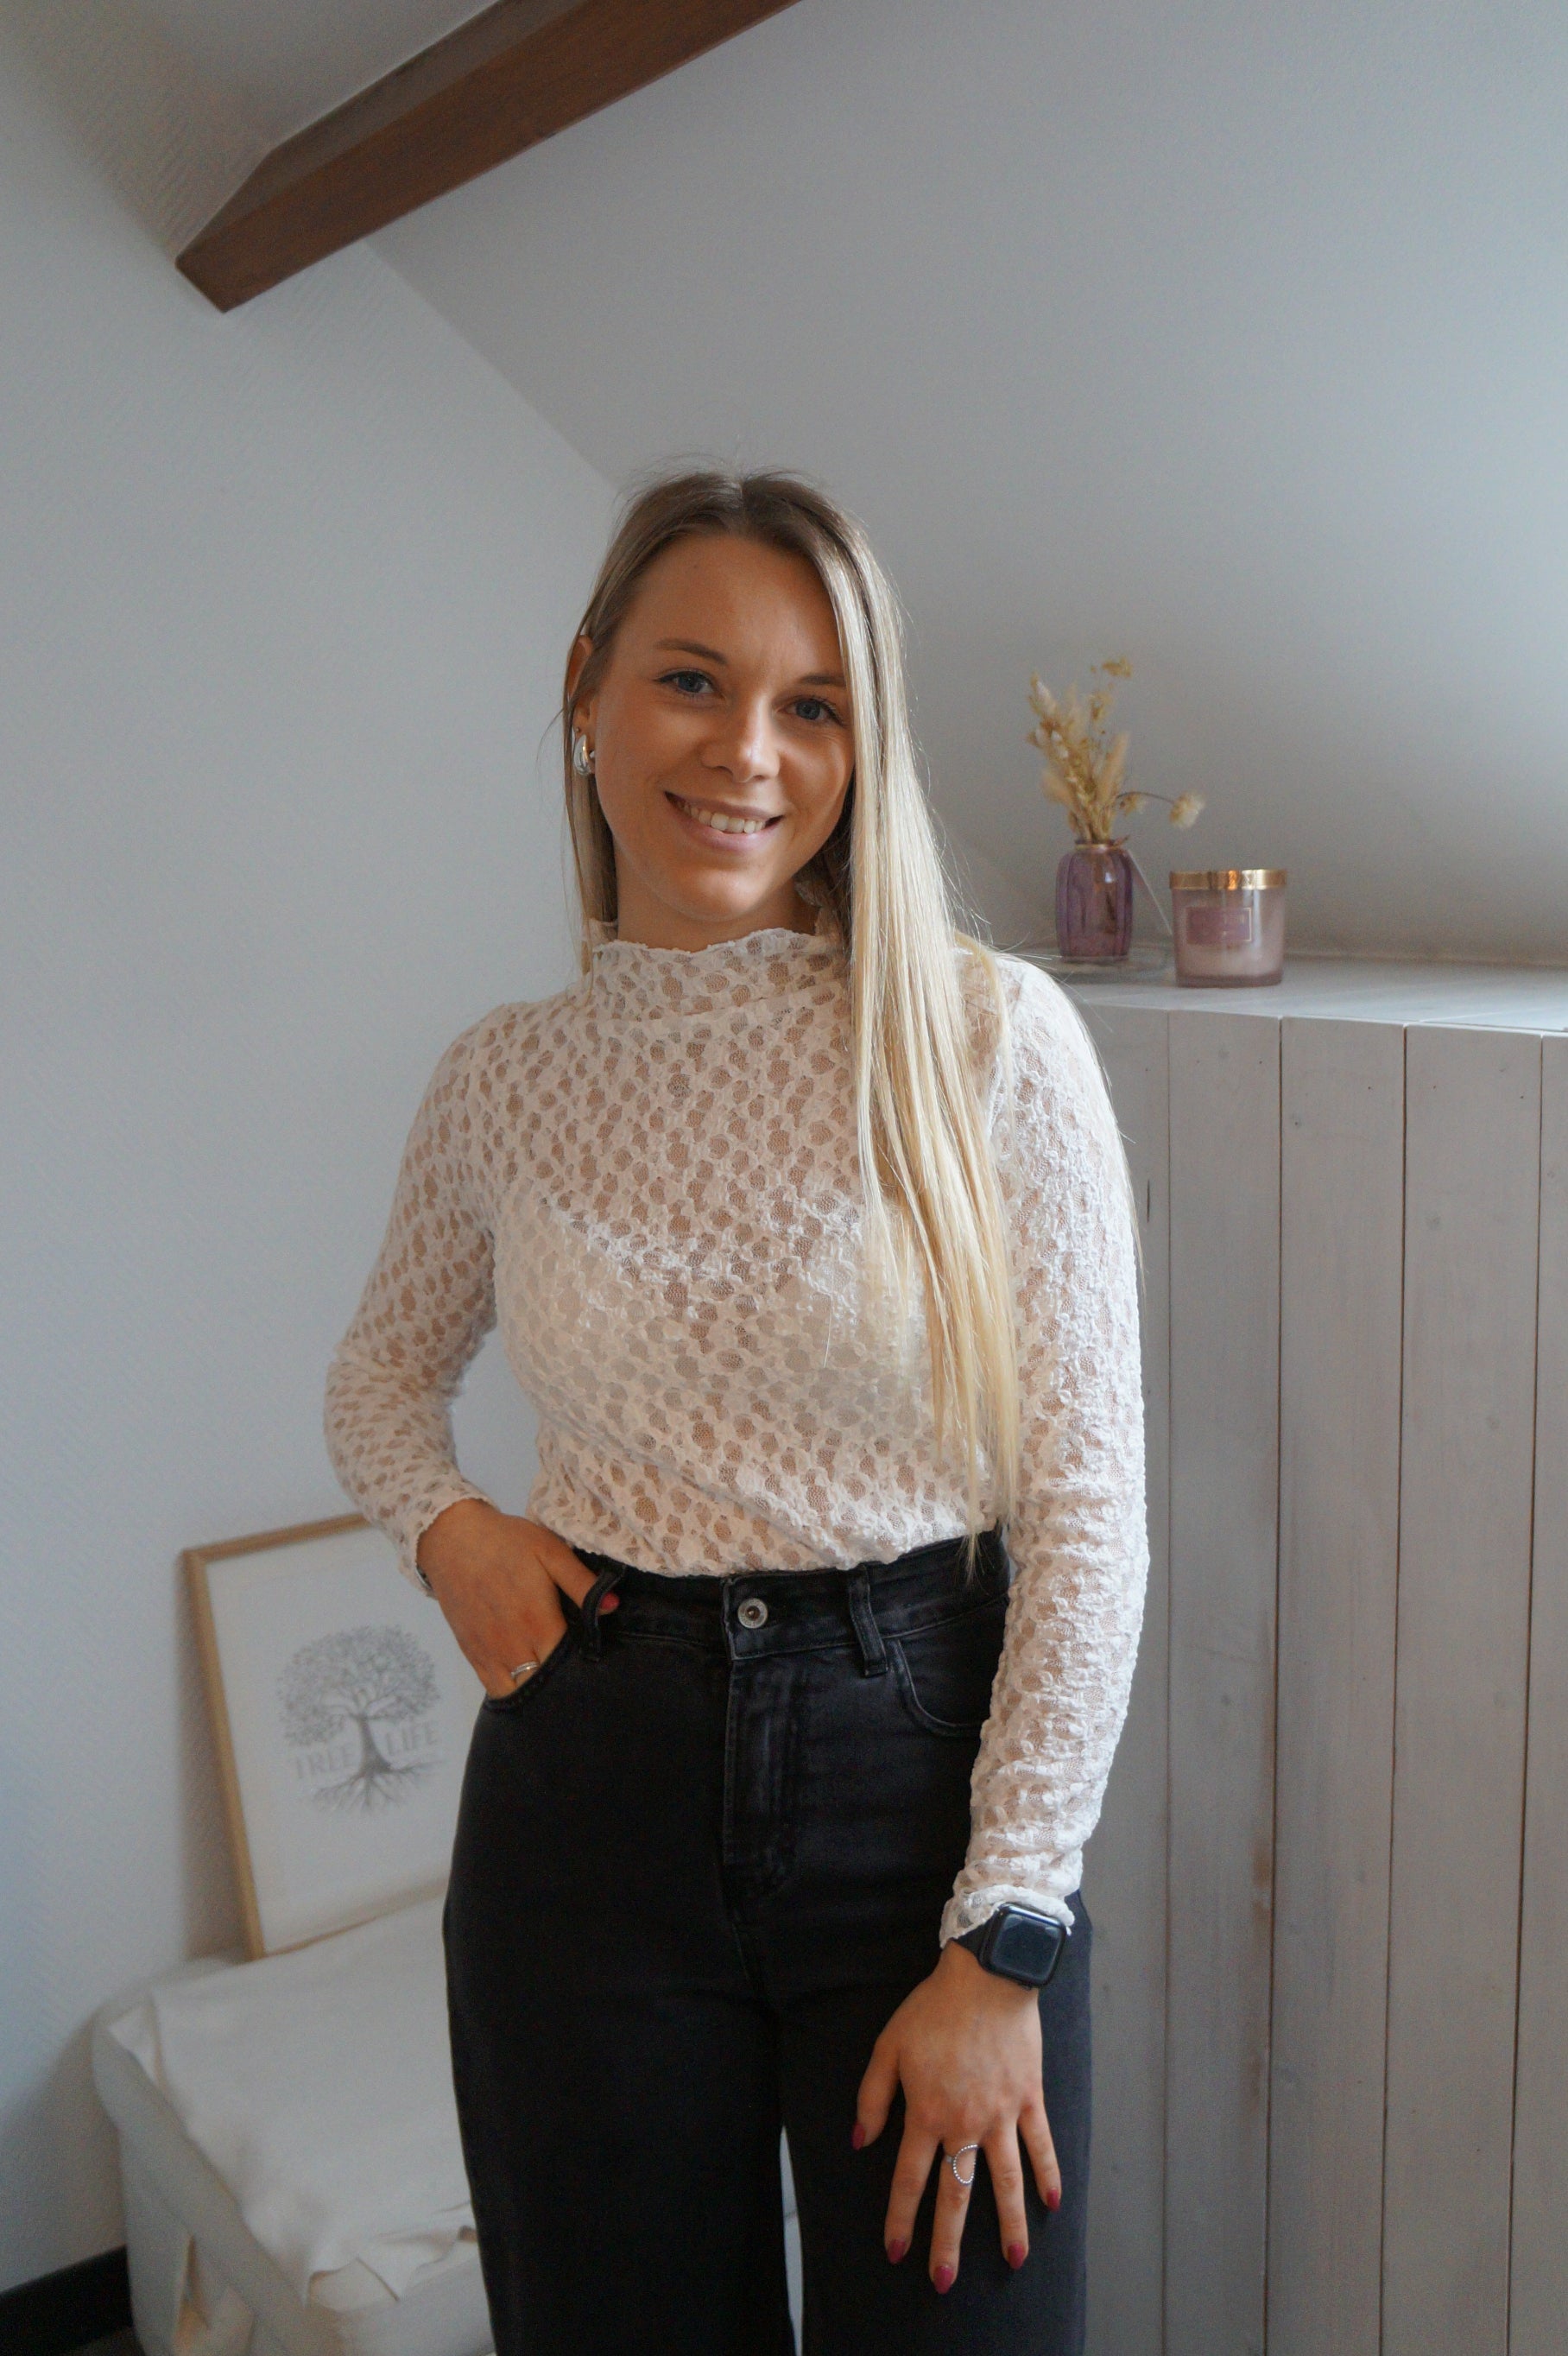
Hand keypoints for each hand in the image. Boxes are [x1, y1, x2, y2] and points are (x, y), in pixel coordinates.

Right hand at [415, 1501, 616, 1696]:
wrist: (453, 1540)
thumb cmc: (507, 1542)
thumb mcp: (551, 1551)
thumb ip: (581, 1582)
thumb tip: (613, 1607)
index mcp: (538, 1622)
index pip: (569, 1665)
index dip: (585, 1667)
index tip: (597, 1661)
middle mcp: (514, 1646)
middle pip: (546, 1685)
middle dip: (564, 1684)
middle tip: (579, 1672)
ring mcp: (490, 1654)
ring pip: (519, 1693)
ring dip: (538, 1690)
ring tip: (554, 1678)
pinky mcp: (472, 1654)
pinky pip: (494, 1688)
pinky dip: (513, 1690)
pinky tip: (527, 1678)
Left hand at [854, 1940, 1060, 2290]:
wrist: (986, 1975)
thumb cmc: (933, 2008)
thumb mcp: (889, 2046)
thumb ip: (872, 2096)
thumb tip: (861, 2141)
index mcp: (926, 2112)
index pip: (910, 2179)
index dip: (901, 2218)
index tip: (896, 2251)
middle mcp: (965, 2122)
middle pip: (956, 2193)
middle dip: (947, 2242)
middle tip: (943, 2282)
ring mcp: (1001, 2114)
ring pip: (1005, 2181)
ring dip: (1009, 2224)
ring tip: (1015, 2260)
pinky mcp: (1029, 2098)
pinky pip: (1041, 2145)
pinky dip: (1048, 2175)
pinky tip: (1052, 2204)